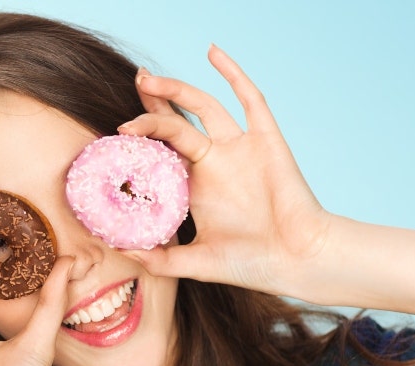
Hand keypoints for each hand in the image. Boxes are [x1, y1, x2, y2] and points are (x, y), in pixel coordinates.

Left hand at [118, 46, 333, 299]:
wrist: (298, 261)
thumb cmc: (252, 263)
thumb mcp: (195, 263)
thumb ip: (160, 260)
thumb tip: (121, 251)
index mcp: (195, 185)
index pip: (161, 150)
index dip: (141, 136)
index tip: (116, 131)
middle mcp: (214, 161)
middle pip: (177, 121)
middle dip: (154, 102)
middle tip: (134, 84)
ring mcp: (239, 149)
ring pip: (203, 107)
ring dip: (175, 90)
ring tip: (146, 79)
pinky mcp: (266, 140)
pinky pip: (250, 100)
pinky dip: (233, 74)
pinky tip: (212, 53)